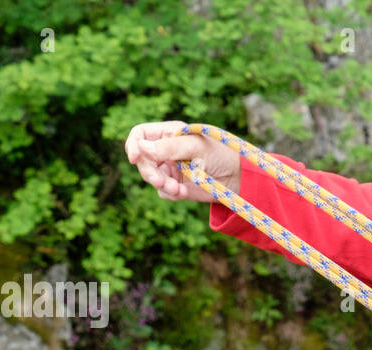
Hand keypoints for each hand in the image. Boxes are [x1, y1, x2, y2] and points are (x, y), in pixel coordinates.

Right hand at [124, 120, 241, 201]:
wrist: (238, 178)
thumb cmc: (221, 155)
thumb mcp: (196, 147)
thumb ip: (169, 147)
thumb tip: (142, 147)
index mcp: (168, 134)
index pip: (140, 134)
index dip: (133, 145)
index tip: (134, 159)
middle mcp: (166, 150)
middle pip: (142, 160)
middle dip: (149, 172)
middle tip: (161, 182)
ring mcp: (170, 169)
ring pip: (151, 177)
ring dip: (161, 184)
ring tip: (178, 189)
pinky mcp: (176, 186)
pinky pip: (163, 192)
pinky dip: (171, 193)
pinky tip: (184, 192)